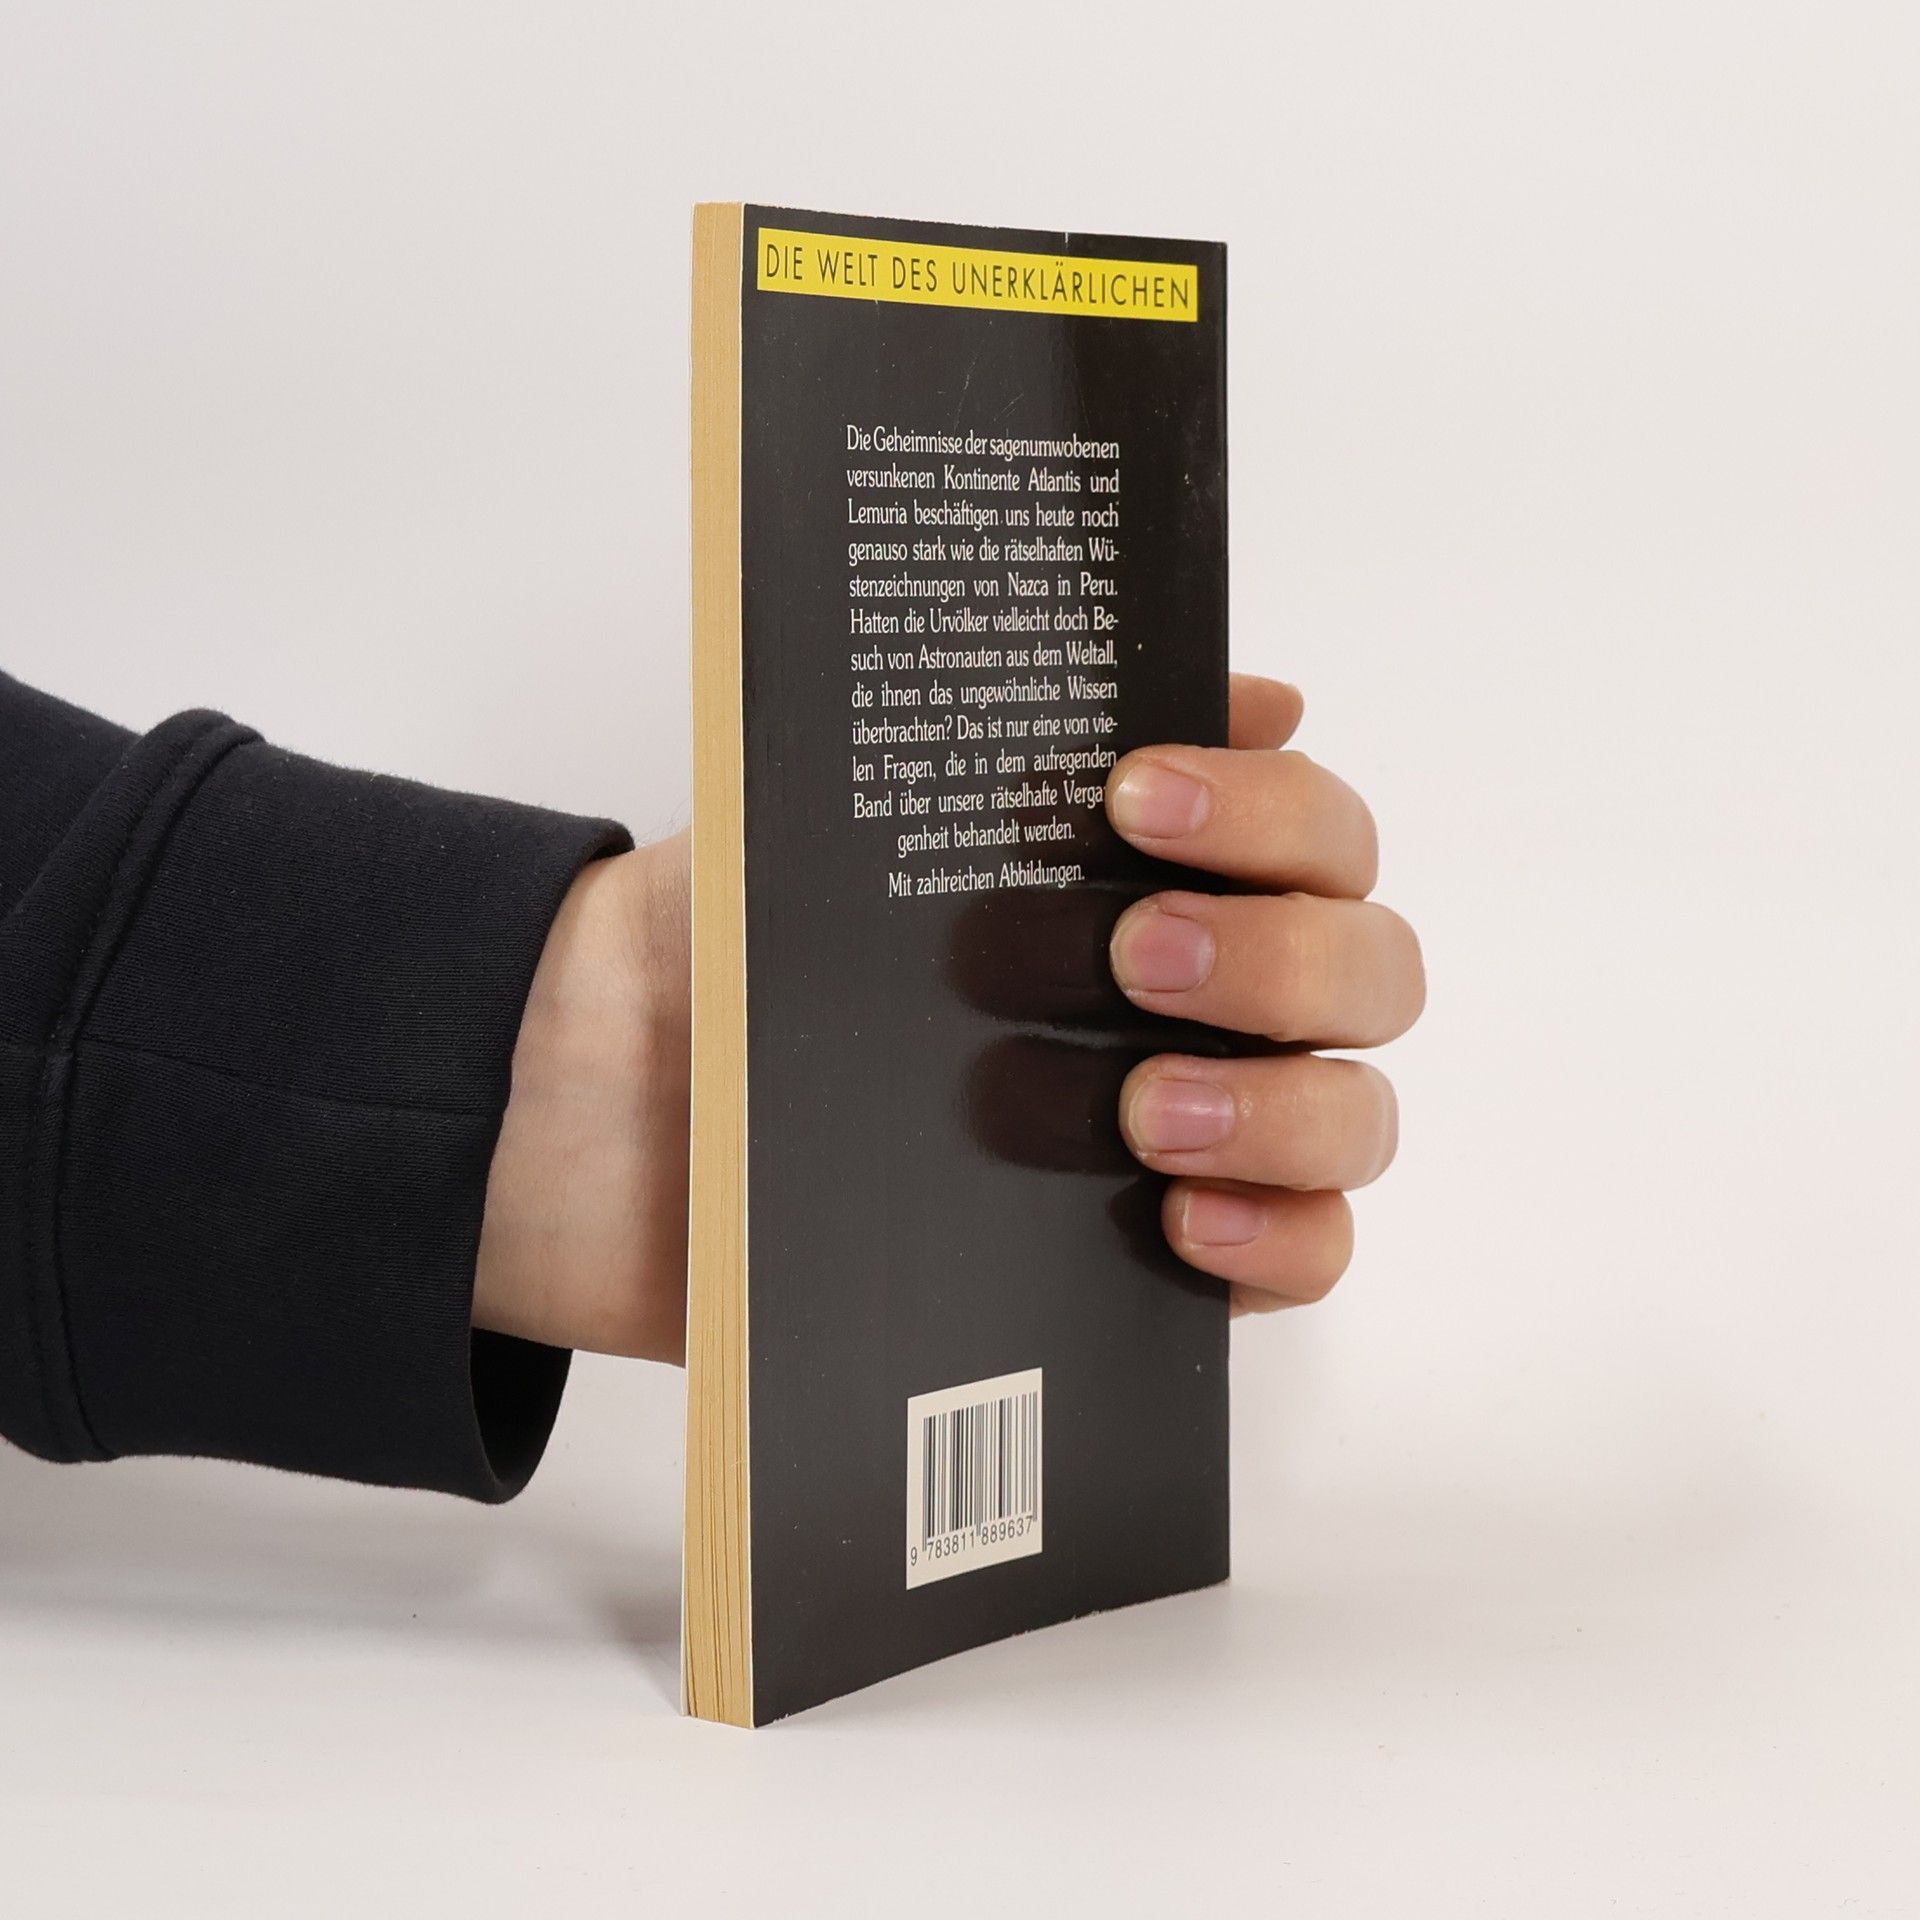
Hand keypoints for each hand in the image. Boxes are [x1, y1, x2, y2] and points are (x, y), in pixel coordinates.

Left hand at [474, 672, 1421, 1355]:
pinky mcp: (1141, 1266)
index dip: (1266, 810)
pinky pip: (1299, 1258)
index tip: (1140, 801)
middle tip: (1130, 956)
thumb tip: (1235, 689)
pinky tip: (1186, 1222)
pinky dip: (1280, 1239)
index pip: (1309, 828)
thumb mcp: (844, 810)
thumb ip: (1013, 737)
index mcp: (1148, 876)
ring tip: (1146, 1110)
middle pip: (1364, 970)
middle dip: (1277, 955)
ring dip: (1284, 1104)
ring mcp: (1183, 1135)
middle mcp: (1192, 1001)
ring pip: (1353, 1116)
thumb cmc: (733, 947)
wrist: (595, 1112)